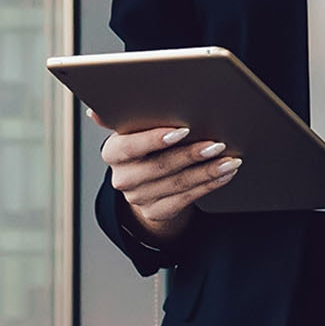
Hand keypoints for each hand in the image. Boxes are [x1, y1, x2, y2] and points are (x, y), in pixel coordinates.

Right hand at [101, 121, 240, 242]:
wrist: (146, 182)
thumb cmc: (145, 146)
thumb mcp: (134, 130)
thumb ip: (125, 117)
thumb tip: (94, 113)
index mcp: (113, 153)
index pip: (130, 147)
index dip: (155, 139)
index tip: (183, 130)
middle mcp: (122, 178)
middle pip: (160, 166)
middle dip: (192, 155)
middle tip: (218, 144)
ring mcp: (139, 198)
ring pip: (178, 183)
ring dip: (208, 171)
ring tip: (230, 159)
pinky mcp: (156, 212)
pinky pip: (187, 199)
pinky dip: (209, 185)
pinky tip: (225, 174)